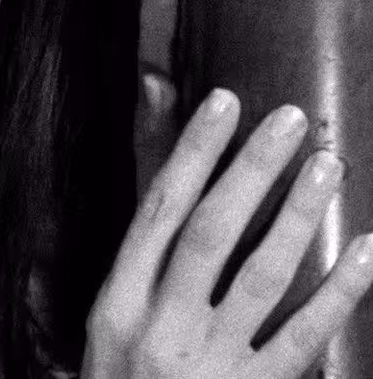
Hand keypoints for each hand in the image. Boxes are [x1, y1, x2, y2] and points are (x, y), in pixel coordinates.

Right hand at [84, 88, 372, 377]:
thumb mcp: (108, 326)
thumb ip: (141, 263)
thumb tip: (170, 183)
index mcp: (116, 303)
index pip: (158, 212)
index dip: (191, 154)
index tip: (223, 102)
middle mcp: (161, 326)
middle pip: (211, 232)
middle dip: (251, 171)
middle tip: (291, 119)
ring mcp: (211, 362)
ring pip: (262, 276)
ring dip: (298, 216)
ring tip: (327, 168)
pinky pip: (304, 336)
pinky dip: (340, 293)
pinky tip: (368, 254)